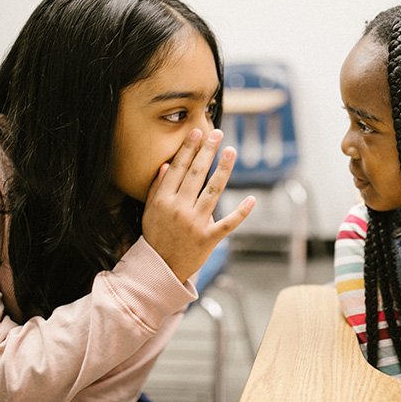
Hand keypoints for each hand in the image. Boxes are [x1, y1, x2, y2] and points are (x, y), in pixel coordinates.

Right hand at [141, 128, 254, 281]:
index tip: (197, 132)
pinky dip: (241, 212)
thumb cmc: (156, 236)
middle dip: (207, 151)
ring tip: (231, 151)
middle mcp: (179, 209)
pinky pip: (228, 223)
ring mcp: (195, 224)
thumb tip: (167, 164)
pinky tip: (251, 199)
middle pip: (196, 174)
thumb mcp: (149, 211)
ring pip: (213, 191)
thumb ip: (157, 188)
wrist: (161, 269)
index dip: (188, 149)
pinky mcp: (208, 239)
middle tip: (218, 133)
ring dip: (223, 169)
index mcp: (163, 200)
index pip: (178, 169)